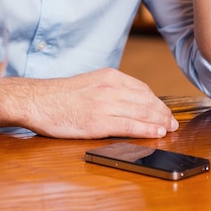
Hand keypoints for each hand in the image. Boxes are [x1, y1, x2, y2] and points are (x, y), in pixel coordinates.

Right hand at [0, 68, 178, 138]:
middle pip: (147, 101)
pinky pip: (130, 126)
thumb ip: (109, 89)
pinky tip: (156, 133)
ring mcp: (105, 104)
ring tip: (168, 129)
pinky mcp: (98, 122)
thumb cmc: (60, 95)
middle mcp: (110, 87)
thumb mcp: (89, 83)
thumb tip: (129, 102)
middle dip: (163, 113)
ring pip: (142, 113)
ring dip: (159, 122)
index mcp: (108, 76)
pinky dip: (147, 130)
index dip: (158, 102)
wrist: (37, 100)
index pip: (143, 89)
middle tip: (172, 123)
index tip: (165, 111)